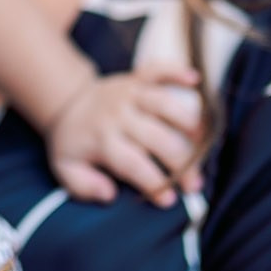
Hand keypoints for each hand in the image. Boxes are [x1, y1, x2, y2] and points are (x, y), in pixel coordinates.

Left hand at [46, 67, 203, 206]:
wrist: (68, 102)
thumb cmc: (74, 142)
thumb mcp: (66, 168)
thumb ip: (83, 186)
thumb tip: (109, 194)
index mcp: (101, 139)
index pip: (132, 163)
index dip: (153, 182)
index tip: (169, 200)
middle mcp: (118, 114)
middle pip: (156, 138)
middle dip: (180, 163)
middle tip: (195, 184)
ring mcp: (128, 93)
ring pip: (163, 104)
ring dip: (187, 122)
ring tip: (203, 143)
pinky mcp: (135, 78)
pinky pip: (157, 70)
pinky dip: (176, 71)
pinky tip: (195, 79)